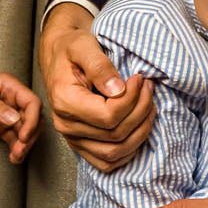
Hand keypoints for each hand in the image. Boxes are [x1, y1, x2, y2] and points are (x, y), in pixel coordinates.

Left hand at [0, 69, 42, 163]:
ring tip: (16, 157)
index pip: (31, 102)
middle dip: (29, 135)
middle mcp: (9, 99)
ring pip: (22, 130)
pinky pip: (11, 138)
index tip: (24, 135)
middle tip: (21, 149)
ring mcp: (3, 114)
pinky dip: (14, 148)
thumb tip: (15, 118)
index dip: (32, 120)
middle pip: (31, 118)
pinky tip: (13, 157)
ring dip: (23, 145)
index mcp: (8, 85)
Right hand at [40, 4, 154, 170]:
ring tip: (148, 105)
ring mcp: (73, 139)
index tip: (139, 79)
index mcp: (64, 101)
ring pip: (115, 152)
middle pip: (116, 135)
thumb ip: (100, 66)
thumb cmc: (71, 48)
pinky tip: (140, 127)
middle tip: (148, 88)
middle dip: (141, 111)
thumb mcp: (83, 45)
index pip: (108, 116)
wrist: (59, 56)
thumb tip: (118, 90)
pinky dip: (129, 150)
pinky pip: (108, 162)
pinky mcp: (82, 145)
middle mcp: (66, 125)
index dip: (132, 100)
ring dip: (141, 131)